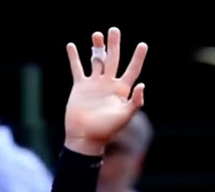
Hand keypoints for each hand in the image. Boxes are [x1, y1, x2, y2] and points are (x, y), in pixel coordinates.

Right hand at [62, 28, 147, 154]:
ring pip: (96, 60)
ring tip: (97, 35)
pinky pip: (77, 68)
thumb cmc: (107, 129)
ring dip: (96, 47)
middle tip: (114, 30)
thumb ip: (135, 101)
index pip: (132, 69)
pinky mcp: (80, 86)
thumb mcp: (125, 116)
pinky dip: (74, 57)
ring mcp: (94, 83)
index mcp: (122, 89)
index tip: (143, 45)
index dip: (138, 57)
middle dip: (114, 44)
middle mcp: (109, 83)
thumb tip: (142, 85)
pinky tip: (72, 45)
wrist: (85, 137)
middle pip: (114, 59)